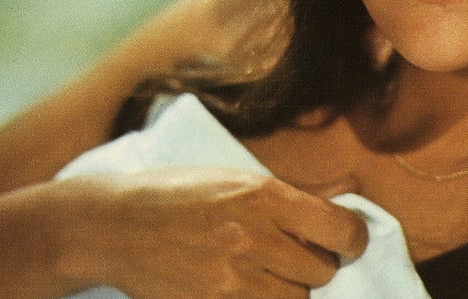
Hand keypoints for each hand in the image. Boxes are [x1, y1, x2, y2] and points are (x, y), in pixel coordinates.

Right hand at [57, 167, 367, 298]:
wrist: (116, 225)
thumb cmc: (179, 195)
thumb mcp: (237, 178)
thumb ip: (291, 196)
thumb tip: (344, 203)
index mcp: (265, 196)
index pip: (343, 230)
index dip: (351, 239)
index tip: (344, 241)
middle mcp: (254, 238)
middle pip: (322, 271)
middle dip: (314, 265)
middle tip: (290, 255)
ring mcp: (231, 281)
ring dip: (289, 290)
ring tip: (264, 274)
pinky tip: (245, 290)